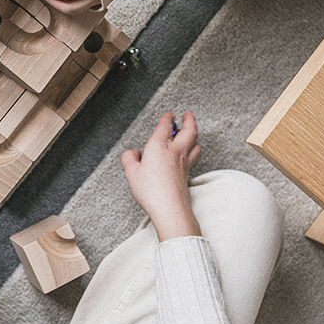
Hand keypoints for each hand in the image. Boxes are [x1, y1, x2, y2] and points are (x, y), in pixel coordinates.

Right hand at [120, 112, 202, 241]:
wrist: (170, 209)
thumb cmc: (151, 190)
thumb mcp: (131, 172)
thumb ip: (129, 158)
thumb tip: (132, 153)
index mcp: (159, 146)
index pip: (166, 125)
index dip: (167, 117)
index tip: (169, 114)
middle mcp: (175, 151)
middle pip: (189, 130)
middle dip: (189, 120)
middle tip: (187, 115)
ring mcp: (184, 163)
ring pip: (195, 143)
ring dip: (194, 134)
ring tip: (190, 131)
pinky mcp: (188, 173)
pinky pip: (193, 155)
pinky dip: (192, 148)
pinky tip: (188, 152)